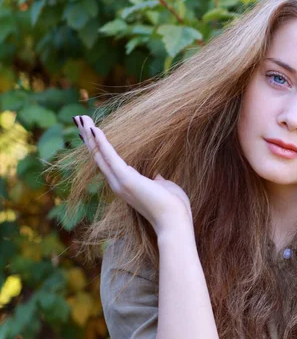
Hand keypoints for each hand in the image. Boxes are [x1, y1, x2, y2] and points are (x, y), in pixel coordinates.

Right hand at [74, 115, 192, 236]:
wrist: (174, 221)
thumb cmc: (173, 206)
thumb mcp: (163, 187)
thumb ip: (156, 180)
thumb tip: (156, 175)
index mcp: (127, 184)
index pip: (108, 162)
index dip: (98, 146)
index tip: (91, 131)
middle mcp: (118, 183)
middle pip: (98, 155)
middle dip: (88, 137)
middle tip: (78, 118)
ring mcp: (120, 181)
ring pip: (99, 154)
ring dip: (89, 135)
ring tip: (79, 117)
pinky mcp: (125, 179)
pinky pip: (109, 156)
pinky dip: (101, 142)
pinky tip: (94, 128)